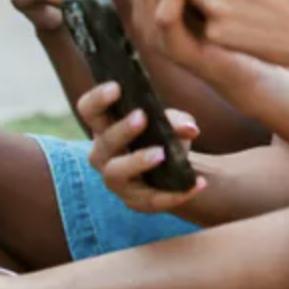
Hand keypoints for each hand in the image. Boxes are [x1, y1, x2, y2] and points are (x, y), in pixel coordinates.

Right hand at [76, 81, 206, 213]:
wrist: (174, 173)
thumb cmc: (163, 137)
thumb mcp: (172, 123)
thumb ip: (177, 120)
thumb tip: (188, 128)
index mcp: (106, 127)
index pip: (90, 110)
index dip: (98, 99)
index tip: (116, 86)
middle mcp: (104, 155)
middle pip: (104, 141)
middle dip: (121, 129)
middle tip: (141, 117)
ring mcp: (116, 181)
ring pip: (116, 172)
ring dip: (137, 161)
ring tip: (161, 153)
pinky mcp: (136, 202)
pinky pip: (153, 199)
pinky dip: (177, 193)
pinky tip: (198, 183)